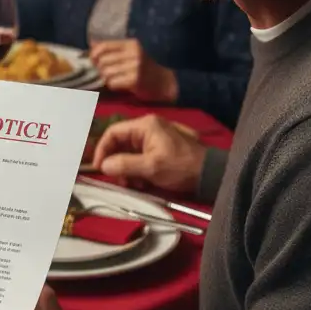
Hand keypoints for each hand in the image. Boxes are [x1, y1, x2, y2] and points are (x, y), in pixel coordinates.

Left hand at [89, 39, 178, 102]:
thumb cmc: (144, 67)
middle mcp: (133, 53)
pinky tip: (121, 85)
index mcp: (131, 44)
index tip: (93, 60)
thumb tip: (91, 44)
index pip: (104, 46)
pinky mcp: (135, 80)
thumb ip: (112, 48)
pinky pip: (113, 83)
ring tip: (115, 79)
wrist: (165, 82)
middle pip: (102, 61)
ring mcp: (135, 67)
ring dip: (107, 78)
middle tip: (106, 72)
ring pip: (106, 73)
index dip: (94, 54)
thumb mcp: (131, 53)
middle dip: (100, 69)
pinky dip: (113, 85)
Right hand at [92, 114, 206, 194]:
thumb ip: (124, 165)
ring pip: (130, 151)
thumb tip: (103, 166)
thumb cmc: (180, 167)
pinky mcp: (163, 148)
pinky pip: (142, 156)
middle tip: (119, 180)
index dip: (102, 150)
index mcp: (145, 125)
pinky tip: (143, 182)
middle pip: (121, 143)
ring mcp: (157, 137)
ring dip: (127, 169)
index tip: (99, 168)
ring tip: (133, 184)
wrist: (211, 174)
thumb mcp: (150, 167)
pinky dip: (138, 169)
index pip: (113, 133)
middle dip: (116, 163)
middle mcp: (149, 127)